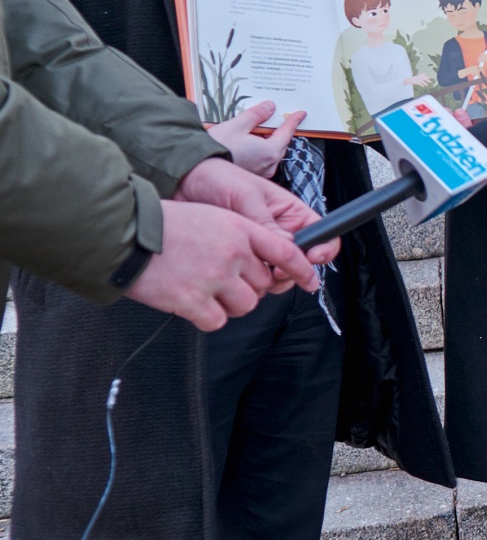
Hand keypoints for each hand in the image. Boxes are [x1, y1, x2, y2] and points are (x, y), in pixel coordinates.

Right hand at [125, 201, 310, 330]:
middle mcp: (233, 254)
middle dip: (248, 288)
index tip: (309, 281)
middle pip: (263, 285)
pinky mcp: (193, 300)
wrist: (124, 234)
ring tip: (205, 292)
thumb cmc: (162, 225)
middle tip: (222, 283)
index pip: (286, 251)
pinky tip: (191, 304)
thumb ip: (237, 238)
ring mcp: (214, 278)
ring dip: (229, 305)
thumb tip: (255, 263)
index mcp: (240, 229)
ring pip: (245, 306)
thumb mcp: (211, 217)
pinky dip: (207, 318)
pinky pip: (217, 322)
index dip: (301, 269)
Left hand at [176, 156, 332, 282]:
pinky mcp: (241, 257)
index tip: (311, 258)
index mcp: (290, 212)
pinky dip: (250, 281)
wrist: (181, 184)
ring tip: (254, 274)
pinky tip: (239, 275)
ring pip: (279, 273)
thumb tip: (288, 246)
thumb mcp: (246, 197)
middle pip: (301, 261)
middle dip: (292, 271)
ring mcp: (260, 246)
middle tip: (275, 272)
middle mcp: (280, 231)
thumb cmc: (217, 178)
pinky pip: (254, 276)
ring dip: (270, 280)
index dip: (323, 249)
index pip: (322, 233)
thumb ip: (267, 223)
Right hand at [207, 100, 304, 178]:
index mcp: (269, 152)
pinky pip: (262, 160)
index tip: (300, 114)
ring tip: (254, 129)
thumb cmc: (216, 150)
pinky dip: (259, 150)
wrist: (197, 170)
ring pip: (270, 152)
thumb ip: (256, 115)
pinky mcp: (251, 176)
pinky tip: (248, 142)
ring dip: (266, 140)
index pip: (287, 133)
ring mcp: (261, 173)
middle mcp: (269, 165)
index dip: (294, 121)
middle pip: (279, 143)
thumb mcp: (237, 125)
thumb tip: (269, 107)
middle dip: (277, 130)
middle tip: (272, 118)